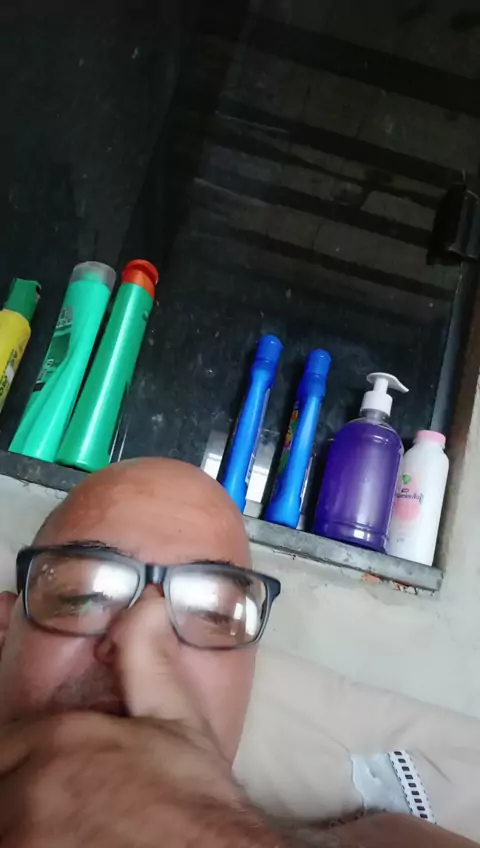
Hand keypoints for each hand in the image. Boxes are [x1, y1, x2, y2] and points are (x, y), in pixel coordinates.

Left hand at [0, 591, 278, 847]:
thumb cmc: (197, 803)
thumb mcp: (178, 721)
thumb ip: (147, 660)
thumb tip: (148, 604)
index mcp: (59, 737)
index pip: (5, 741)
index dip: (22, 760)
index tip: (43, 774)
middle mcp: (33, 784)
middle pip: (0, 781)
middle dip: (18, 792)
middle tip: (54, 804)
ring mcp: (27, 833)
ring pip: (3, 819)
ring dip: (21, 822)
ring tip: (64, 827)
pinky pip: (9, 846)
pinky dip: (28, 843)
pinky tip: (66, 842)